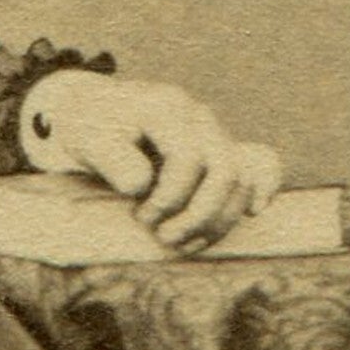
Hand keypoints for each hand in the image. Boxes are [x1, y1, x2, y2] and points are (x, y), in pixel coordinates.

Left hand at [21, 70, 282, 252]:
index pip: (187, 158)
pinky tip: (253, 211)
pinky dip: (263, 186)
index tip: (142, 216)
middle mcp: (195, 114)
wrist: (92, 111)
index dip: (170, 197)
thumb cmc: (89, 126)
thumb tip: (142, 186)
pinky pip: (259, 160)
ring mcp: (212, 129)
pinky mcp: (219, 147)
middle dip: (199, 214)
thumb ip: (109, 159)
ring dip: (218, 219)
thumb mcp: (86, 139)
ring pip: (240, 177)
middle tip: (164, 237)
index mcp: (163, 107)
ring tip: (183, 242)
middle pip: (223, 170)